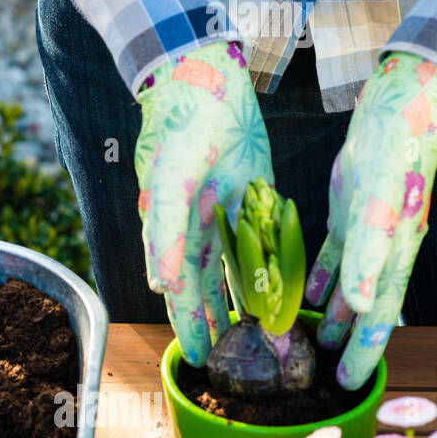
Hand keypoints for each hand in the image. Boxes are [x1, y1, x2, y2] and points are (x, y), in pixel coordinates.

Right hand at [135, 40, 272, 365]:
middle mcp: (194, 225)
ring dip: (240, 300)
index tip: (197, 357)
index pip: (177, 287)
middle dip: (212, 322)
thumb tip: (160, 285)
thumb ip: (165, 233)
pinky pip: (257, 238)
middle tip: (225, 360)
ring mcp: (222, 211)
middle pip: (204, 286)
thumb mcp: (167, 179)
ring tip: (251, 335)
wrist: (202, 76)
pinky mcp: (248, 193)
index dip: (187, 322)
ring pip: (232, 268)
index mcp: (169, 226)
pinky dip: (264, 264)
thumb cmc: (177, 126)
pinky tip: (275, 286)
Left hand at [305, 52, 436, 389]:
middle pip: (365, 309)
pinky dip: (320, 275)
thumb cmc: (392, 156)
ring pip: (349, 285)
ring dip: (334, 314)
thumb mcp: (376, 204)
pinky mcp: (350, 212)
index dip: (366, 352)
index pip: (378, 316)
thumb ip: (369, 252)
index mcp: (390, 256)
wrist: (397, 111)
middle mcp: (381, 251)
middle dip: (349, 343)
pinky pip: (333, 253)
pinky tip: (308, 293)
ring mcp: (366, 232)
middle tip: (327, 375)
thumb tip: (361, 300)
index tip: (350, 384)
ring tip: (314, 342)